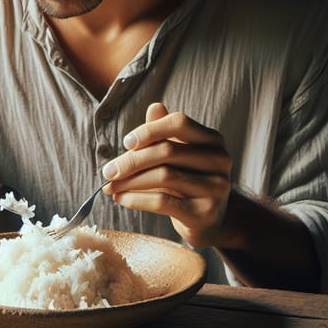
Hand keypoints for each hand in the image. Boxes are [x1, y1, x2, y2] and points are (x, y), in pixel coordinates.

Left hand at [102, 103, 231, 247]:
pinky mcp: (205, 212)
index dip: (149, 130)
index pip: (178, 123)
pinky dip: (136, 199)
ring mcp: (216, 187)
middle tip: (107, 171)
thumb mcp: (176, 153)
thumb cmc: (186, 179)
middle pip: (167, 151)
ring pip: (164, 176)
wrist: (208, 220)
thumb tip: (154, 107)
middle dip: (131, 161)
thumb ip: (164, 131)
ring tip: (109, 187)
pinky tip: (122, 199)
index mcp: (212, 139)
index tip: (125, 143)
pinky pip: (163, 201)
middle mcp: (220, 160)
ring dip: (130, 181)